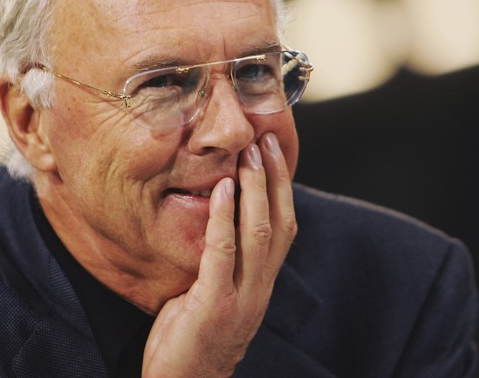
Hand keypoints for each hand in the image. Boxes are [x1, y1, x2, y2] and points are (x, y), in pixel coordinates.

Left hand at [142, 132, 296, 376]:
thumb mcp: (217, 296)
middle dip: (274, 177)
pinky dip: (224, 217)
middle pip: (279, 222)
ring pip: (259, 233)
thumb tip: (217, 222)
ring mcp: (241, 296)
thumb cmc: (194, 339)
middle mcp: (260, 287)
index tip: (275, 151)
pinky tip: (223, 189)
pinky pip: (223, 253)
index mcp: (262, 283)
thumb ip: (224, 264)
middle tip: (265, 138)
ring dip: (256, 188)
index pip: (284, 226)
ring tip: (248, 153)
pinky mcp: (214, 304)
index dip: (283, 187)